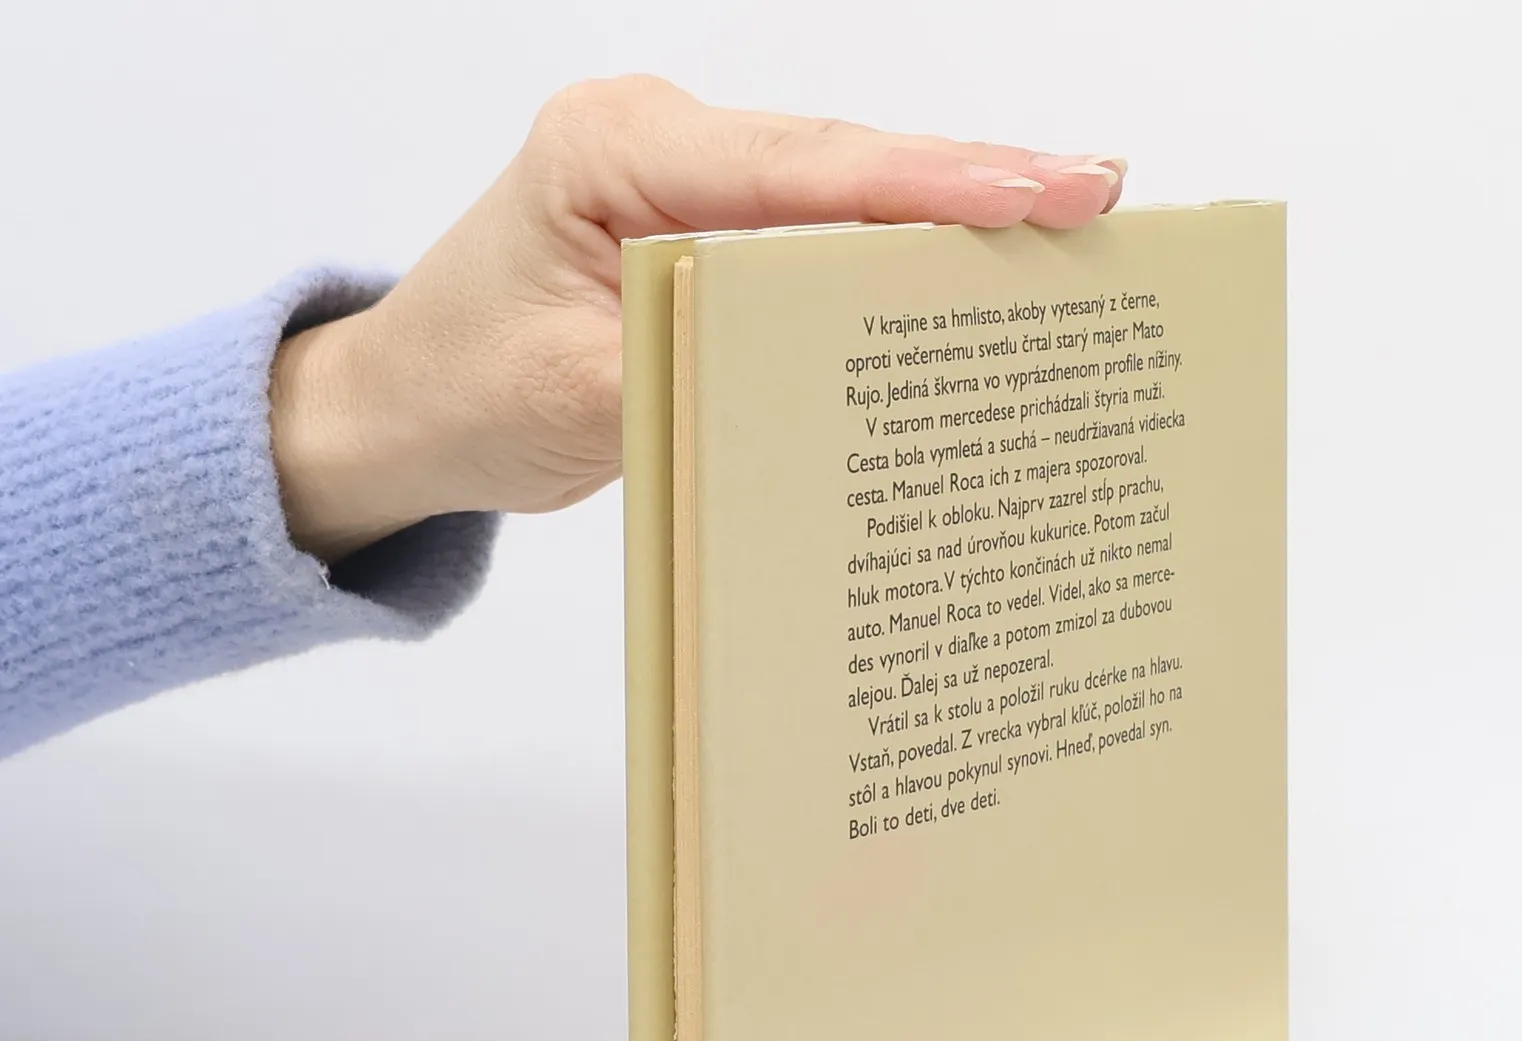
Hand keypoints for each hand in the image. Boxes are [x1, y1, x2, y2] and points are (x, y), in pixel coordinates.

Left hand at [269, 77, 1124, 562]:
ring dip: (951, 208)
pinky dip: (899, 248)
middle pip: (841, 158)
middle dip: (971, 179)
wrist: (409, 403)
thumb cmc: (467, 391)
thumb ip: (696, 368)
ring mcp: (686, 175)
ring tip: (1069, 216)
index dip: (920, 185)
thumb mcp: (576, 398)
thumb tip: (823, 364)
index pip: (795, 166)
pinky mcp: (707, 221)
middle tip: (1094, 193)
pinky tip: (978, 262)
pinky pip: (819, 226)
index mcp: (610, 152)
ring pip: (843, 185)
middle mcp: (656, 140)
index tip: (1028, 194)